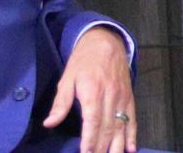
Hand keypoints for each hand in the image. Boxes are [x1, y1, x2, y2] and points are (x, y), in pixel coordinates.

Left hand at [43, 26, 136, 152]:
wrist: (106, 41)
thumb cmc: (83, 60)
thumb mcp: (67, 78)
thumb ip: (60, 103)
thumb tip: (49, 123)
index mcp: (93, 91)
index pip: (93, 122)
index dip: (90, 140)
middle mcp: (110, 96)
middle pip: (107, 128)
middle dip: (102, 148)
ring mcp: (122, 98)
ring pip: (121, 127)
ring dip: (117, 146)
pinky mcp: (129, 97)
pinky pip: (132, 119)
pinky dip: (132, 135)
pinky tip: (131, 149)